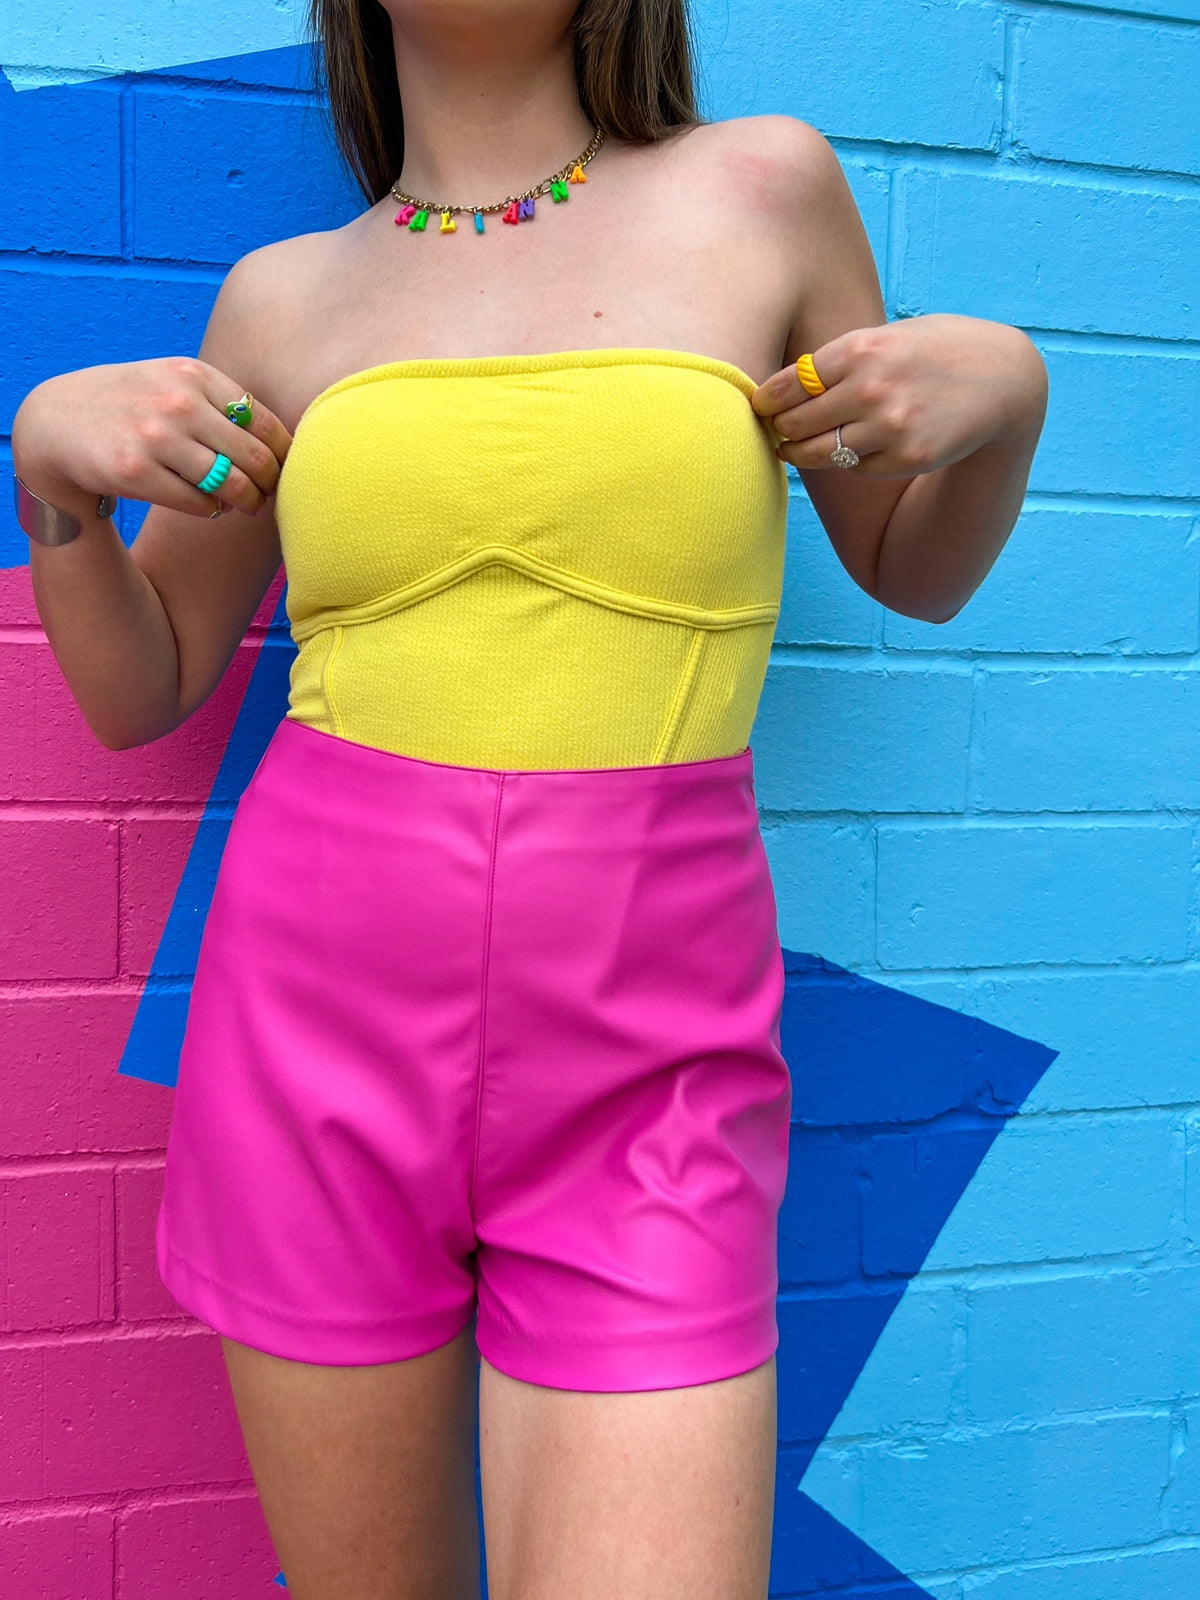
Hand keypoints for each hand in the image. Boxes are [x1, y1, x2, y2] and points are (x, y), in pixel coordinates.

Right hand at [12, 356, 292, 518]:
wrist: (57, 422)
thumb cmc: (132, 405)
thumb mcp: (172, 381)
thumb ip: (221, 401)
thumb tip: (284, 441)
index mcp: (194, 375)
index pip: (264, 421)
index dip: (284, 454)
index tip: (285, 469)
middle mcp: (178, 402)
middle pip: (255, 457)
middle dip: (271, 483)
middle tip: (270, 495)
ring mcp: (156, 438)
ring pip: (232, 485)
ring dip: (247, 502)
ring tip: (246, 504)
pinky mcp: (135, 472)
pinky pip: (198, 503)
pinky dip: (212, 509)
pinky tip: (210, 505)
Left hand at [751, 313, 1048, 479]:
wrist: (1004, 380)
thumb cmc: (937, 351)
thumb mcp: (890, 337)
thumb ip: (843, 359)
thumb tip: (785, 388)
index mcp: (861, 349)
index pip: (790, 384)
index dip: (767, 400)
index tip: (760, 407)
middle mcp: (871, 388)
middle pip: (797, 422)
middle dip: (780, 429)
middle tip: (774, 430)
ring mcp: (889, 427)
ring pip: (819, 453)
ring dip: (799, 453)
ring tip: (790, 449)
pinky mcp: (905, 457)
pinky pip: (856, 467)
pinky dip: (848, 460)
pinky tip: (852, 448)